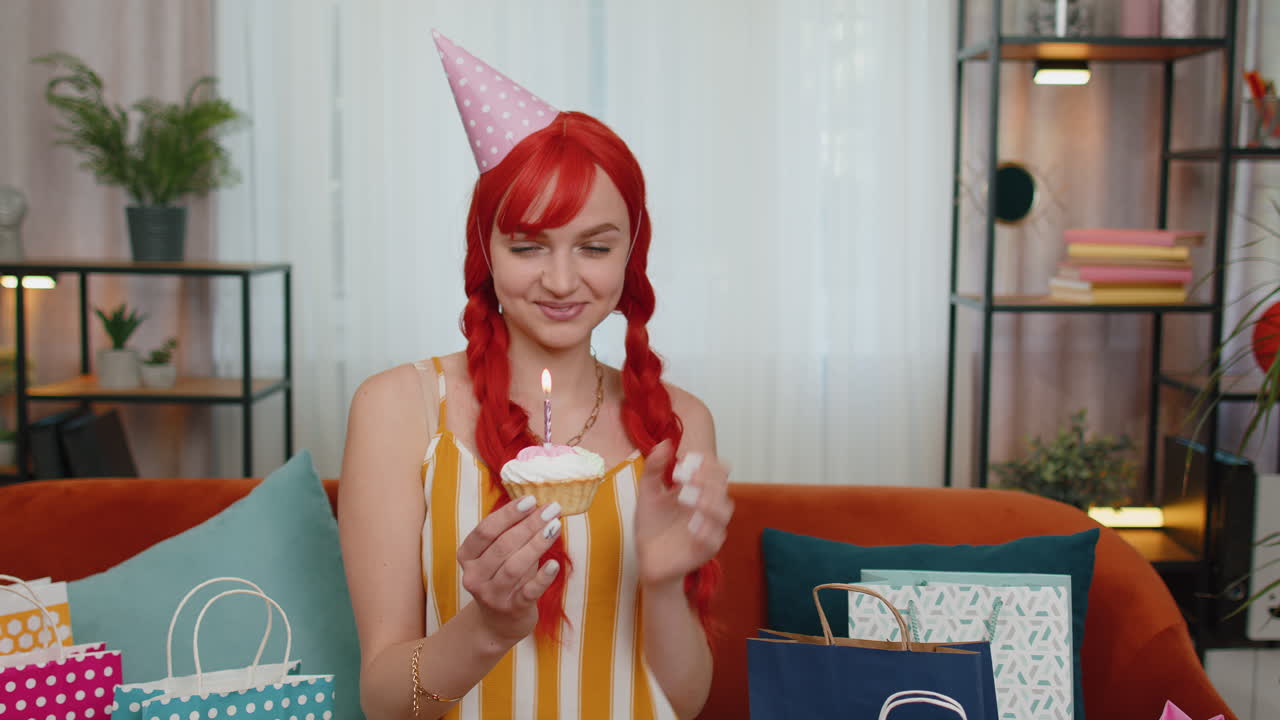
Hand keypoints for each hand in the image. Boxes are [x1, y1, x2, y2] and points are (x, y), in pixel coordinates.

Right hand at [457, 496, 562, 643]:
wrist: (498, 622)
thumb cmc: (504, 577)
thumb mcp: (500, 554)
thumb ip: (513, 532)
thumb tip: (540, 506)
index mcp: (467, 556)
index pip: (485, 530)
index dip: (508, 514)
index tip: (531, 500)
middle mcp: (474, 576)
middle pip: (502, 545)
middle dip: (529, 524)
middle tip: (552, 509)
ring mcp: (492, 595)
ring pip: (514, 566)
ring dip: (537, 544)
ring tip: (555, 527)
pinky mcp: (512, 609)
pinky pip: (528, 592)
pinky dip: (542, 577)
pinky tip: (555, 564)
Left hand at [634, 440, 733, 588]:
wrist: (646, 559)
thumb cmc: (651, 525)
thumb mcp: (647, 493)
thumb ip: (654, 468)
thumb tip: (665, 443)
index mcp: (697, 490)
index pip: (716, 470)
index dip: (708, 463)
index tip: (689, 460)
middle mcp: (708, 506)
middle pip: (722, 487)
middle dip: (709, 480)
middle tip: (690, 478)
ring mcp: (710, 528)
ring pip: (724, 512)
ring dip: (711, 503)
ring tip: (693, 501)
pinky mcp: (706, 549)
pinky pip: (715, 540)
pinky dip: (707, 532)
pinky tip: (694, 528)